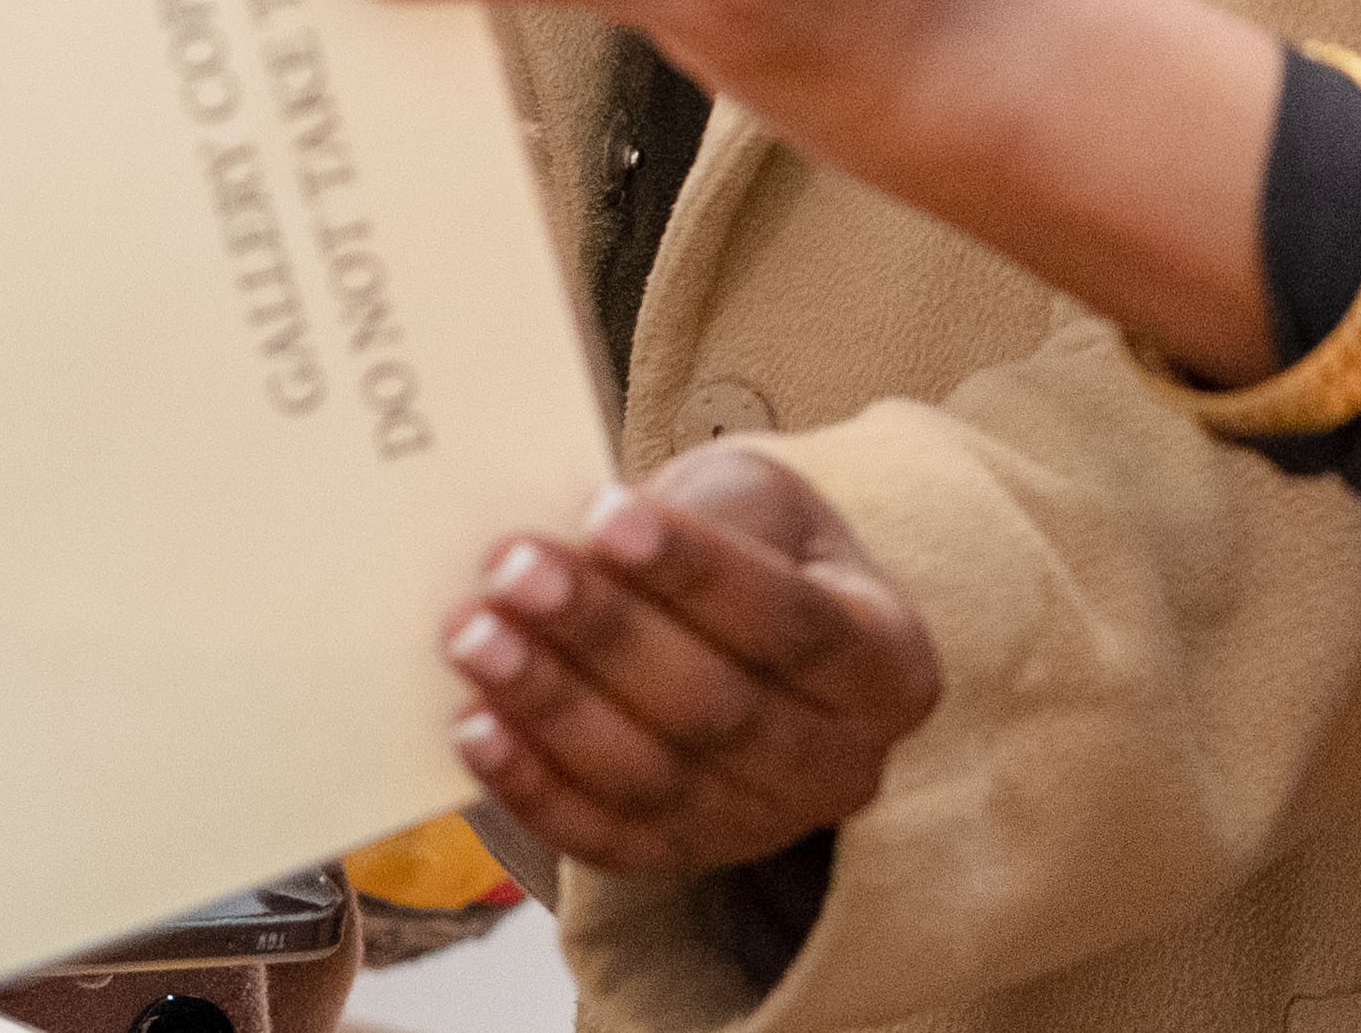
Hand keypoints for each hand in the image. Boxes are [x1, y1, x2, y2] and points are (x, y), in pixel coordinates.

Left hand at [441, 450, 937, 875]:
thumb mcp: (761, 500)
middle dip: (603, 634)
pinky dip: (531, 787)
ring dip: (550, 707)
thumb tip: (584, 535)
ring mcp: (761, 827)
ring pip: (652, 779)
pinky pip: (602, 839)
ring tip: (472, 635)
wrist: (742, 628)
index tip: (603, 513)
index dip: (695, 572)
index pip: (790, 621)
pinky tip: (472, 726)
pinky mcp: (681, 860)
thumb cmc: (753, 547)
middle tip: (512, 569)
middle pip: (716, 708)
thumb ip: (700, 516)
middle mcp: (843, 765)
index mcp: (889, 666)